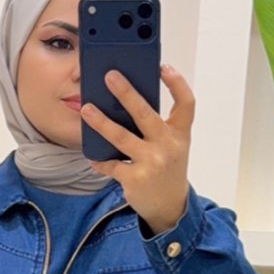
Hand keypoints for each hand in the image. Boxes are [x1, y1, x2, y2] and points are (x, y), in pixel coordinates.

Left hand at [81, 63, 193, 234]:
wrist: (170, 206)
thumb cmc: (168, 168)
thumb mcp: (173, 145)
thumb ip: (158, 125)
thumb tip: (125, 101)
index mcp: (180, 134)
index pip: (186, 103)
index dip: (176, 83)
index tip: (163, 68)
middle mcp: (168, 146)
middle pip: (146, 114)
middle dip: (127, 93)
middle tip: (110, 76)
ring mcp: (152, 162)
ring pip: (121, 137)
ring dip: (101, 122)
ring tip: (87, 110)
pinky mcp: (135, 179)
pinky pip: (112, 164)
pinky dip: (100, 161)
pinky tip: (93, 157)